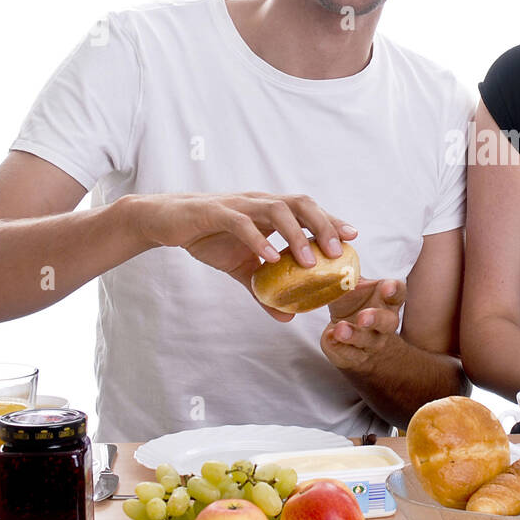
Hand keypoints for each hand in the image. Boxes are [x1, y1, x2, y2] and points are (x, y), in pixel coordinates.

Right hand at [132, 192, 356, 321]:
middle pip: (300, 204)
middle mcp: (259, 203)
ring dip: (296, 234)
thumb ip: (264, 290)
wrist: (166, 222)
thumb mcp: (241, 269)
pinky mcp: (216, 212)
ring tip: (309, 261)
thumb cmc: (209, 237)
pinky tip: (270, 258)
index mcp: (269, 212)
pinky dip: (258, 239)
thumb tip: (287, 317)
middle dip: (323, 225)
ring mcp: (239, 205)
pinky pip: (241, 223)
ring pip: (276, 210)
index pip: (308, 211)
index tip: (353, 238)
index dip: (331, 221)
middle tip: (337, 252)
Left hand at [320, 278, 406, 371]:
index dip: (394, 290)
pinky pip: (350, 354)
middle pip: (388, 322)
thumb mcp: (351, 286)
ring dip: (354, 336)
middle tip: (363, 318)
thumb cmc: (352, 303)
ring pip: (368, 341)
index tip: (387, 287)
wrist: (346, 333)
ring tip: (340, 329)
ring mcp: (372, 341)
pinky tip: (330, 337)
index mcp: (386, 300)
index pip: (398, 293)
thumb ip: (344, 277)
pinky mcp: (357, 355)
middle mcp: (385, 322)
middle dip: (376, 319)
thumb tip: (331, 267)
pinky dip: (339, 346)